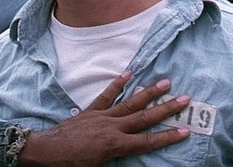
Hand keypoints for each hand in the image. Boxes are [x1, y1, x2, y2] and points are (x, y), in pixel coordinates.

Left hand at [18, 71, 189, 166]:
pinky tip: (128, 73)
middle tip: (185, 98)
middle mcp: (112, 127)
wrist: (47, 152)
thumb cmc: (73, 165)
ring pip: (129, 103)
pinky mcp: (90, 111)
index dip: (167, 137)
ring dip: (148, 92)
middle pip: (144, 117)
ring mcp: (101, 116)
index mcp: (116, 145)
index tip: (185, 131)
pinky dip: (117, 84)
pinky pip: (106, 96)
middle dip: (166, 109)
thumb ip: (118, 164)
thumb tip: (132, 162)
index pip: (148, 142)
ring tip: (165, 82)